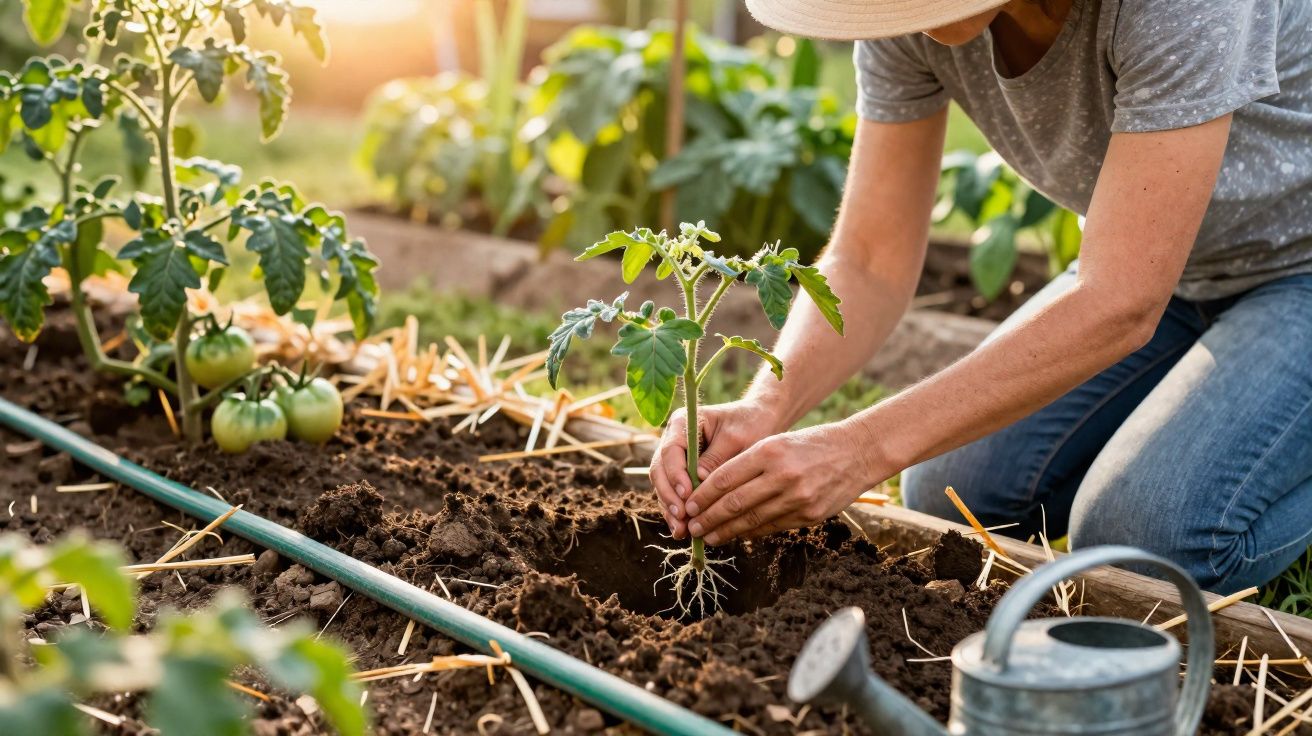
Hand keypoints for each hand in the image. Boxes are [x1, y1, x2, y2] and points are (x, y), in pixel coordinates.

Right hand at [650, 399, 784, 538]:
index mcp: (682, 423)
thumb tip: (698, 483)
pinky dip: (678, 512)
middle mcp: (674, 439)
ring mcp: (676, 457)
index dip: (675, 475)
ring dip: (671, 509)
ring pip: (664, 485)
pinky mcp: (683, 473)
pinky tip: (684, 530)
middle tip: (682, 519)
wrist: (760, 420)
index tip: (687, 495)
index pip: (670, 451)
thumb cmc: (750, 424)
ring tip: (681, 531)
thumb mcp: (737, 439)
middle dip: (669, 497)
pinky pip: (675, 494)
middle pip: (660, 470)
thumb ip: (716, 459)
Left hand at [684, 421, 880, 544]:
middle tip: (691, 527)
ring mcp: (798, 498)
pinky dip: (750, 533)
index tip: (688, 506)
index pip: (725, 478)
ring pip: (751, 520)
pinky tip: (736, 535)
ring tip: (708, 537)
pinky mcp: (809, 516)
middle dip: (708, 518)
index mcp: (769, 451)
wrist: (857, 453)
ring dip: (725, 531)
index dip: (702, 496)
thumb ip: (747, 463)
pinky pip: (771, 527)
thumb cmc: (811, 444)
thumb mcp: (777, 441)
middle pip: (734, 503)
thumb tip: (711, 490)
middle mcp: (782, 475)